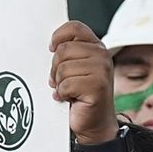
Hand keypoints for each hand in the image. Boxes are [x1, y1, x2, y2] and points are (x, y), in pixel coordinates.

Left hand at [49, 21, 118, 143]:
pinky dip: (63, 94)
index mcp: (96, 47)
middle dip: (55, 68)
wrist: (95, 124)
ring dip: (59, 83)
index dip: (58, 37)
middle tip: (60, 81)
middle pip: (63, 49)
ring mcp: (102, 70)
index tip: (51, 49)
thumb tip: (50, 45)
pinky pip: (66, 84)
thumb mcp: (74, 69)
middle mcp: (102, 55)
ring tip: (68, 91)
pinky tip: (70, 99)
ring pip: (63, 68)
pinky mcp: (98, 86)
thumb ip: (67, 54)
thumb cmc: (81, 95)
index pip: (74, 27)